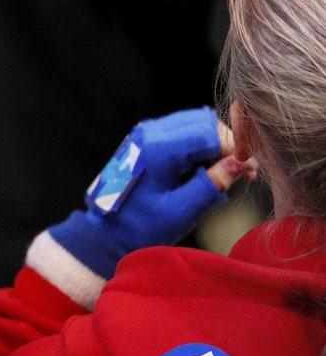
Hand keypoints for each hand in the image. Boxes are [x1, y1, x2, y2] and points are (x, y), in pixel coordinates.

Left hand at [47, 107, 253, 278]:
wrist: (105, 233)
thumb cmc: (140, 227)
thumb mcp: (180, 211)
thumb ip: (211, 185)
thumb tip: (240, 164)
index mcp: (157, 149)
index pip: (210, 133)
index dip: (236, 149)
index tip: (250, 172)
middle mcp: (149, 134)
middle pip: (203, 122)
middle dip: (227, 144)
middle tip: (243, 172)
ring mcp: (144, 135)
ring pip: (193, 124)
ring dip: (214, 144)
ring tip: (224, 174)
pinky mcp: (144, 141)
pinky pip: (179, 133)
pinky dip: (197, 146)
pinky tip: (203, 170)